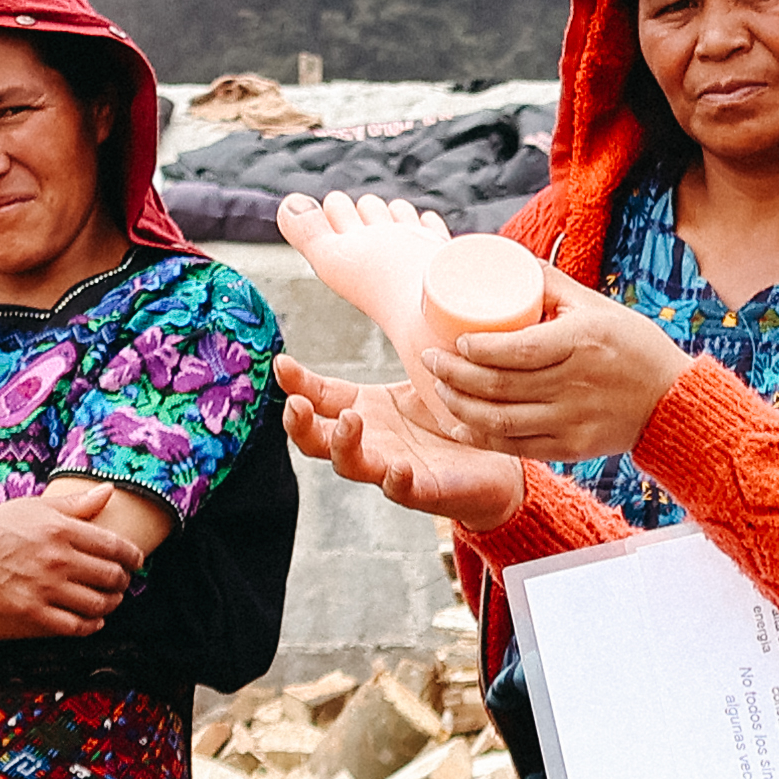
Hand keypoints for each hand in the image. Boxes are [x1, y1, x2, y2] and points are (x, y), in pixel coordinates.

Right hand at [0, 474, 154, 636]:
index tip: (136, 561)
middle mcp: (57, 559)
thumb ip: (77, 504)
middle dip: (123, 581)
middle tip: (121, 581)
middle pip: (111, 577)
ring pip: (98, 604)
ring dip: (111, 604)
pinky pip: (74, 626)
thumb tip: (109, 491)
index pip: (116, 547)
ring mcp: (45, 587)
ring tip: (110, 600)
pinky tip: (94, 621)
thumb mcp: (37, 507)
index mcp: (62, 529)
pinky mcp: (31, 611)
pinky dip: (91, 626)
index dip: (133, 557)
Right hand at [279, 357, 531, 532]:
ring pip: (350, 465)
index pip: (318, 397)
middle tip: (296, 404)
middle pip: (316, 439)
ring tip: (353, 421)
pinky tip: (398, 468)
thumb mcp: (422, 376)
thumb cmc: (452, 416)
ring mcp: (392, 468)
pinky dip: (397, 481)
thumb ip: (404, 344)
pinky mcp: (425, 491)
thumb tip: (388, 287)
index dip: (296, 383)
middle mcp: (371, 442)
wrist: (497, 463)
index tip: (280, 363)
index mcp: (365, 411)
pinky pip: (403, 491)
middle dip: (300, 424)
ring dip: (344, 445)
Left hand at [413, 288, 691, 463]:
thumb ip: (554, 285)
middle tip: (431, 359)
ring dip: (459, 406)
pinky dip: (481, 438)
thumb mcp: (600, 307)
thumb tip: (511, 258)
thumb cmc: (634, 346)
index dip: (476, 349)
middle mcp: (575, 384)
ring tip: (439, 389)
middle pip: (499, 385)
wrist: (673, 403)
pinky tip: (459, 426)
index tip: (455, 340)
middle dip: (453, 374)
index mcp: (581, 342)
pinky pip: (516, 447)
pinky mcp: (571, 447)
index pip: (516, 349)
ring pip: (500, 420)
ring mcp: (572, 420)